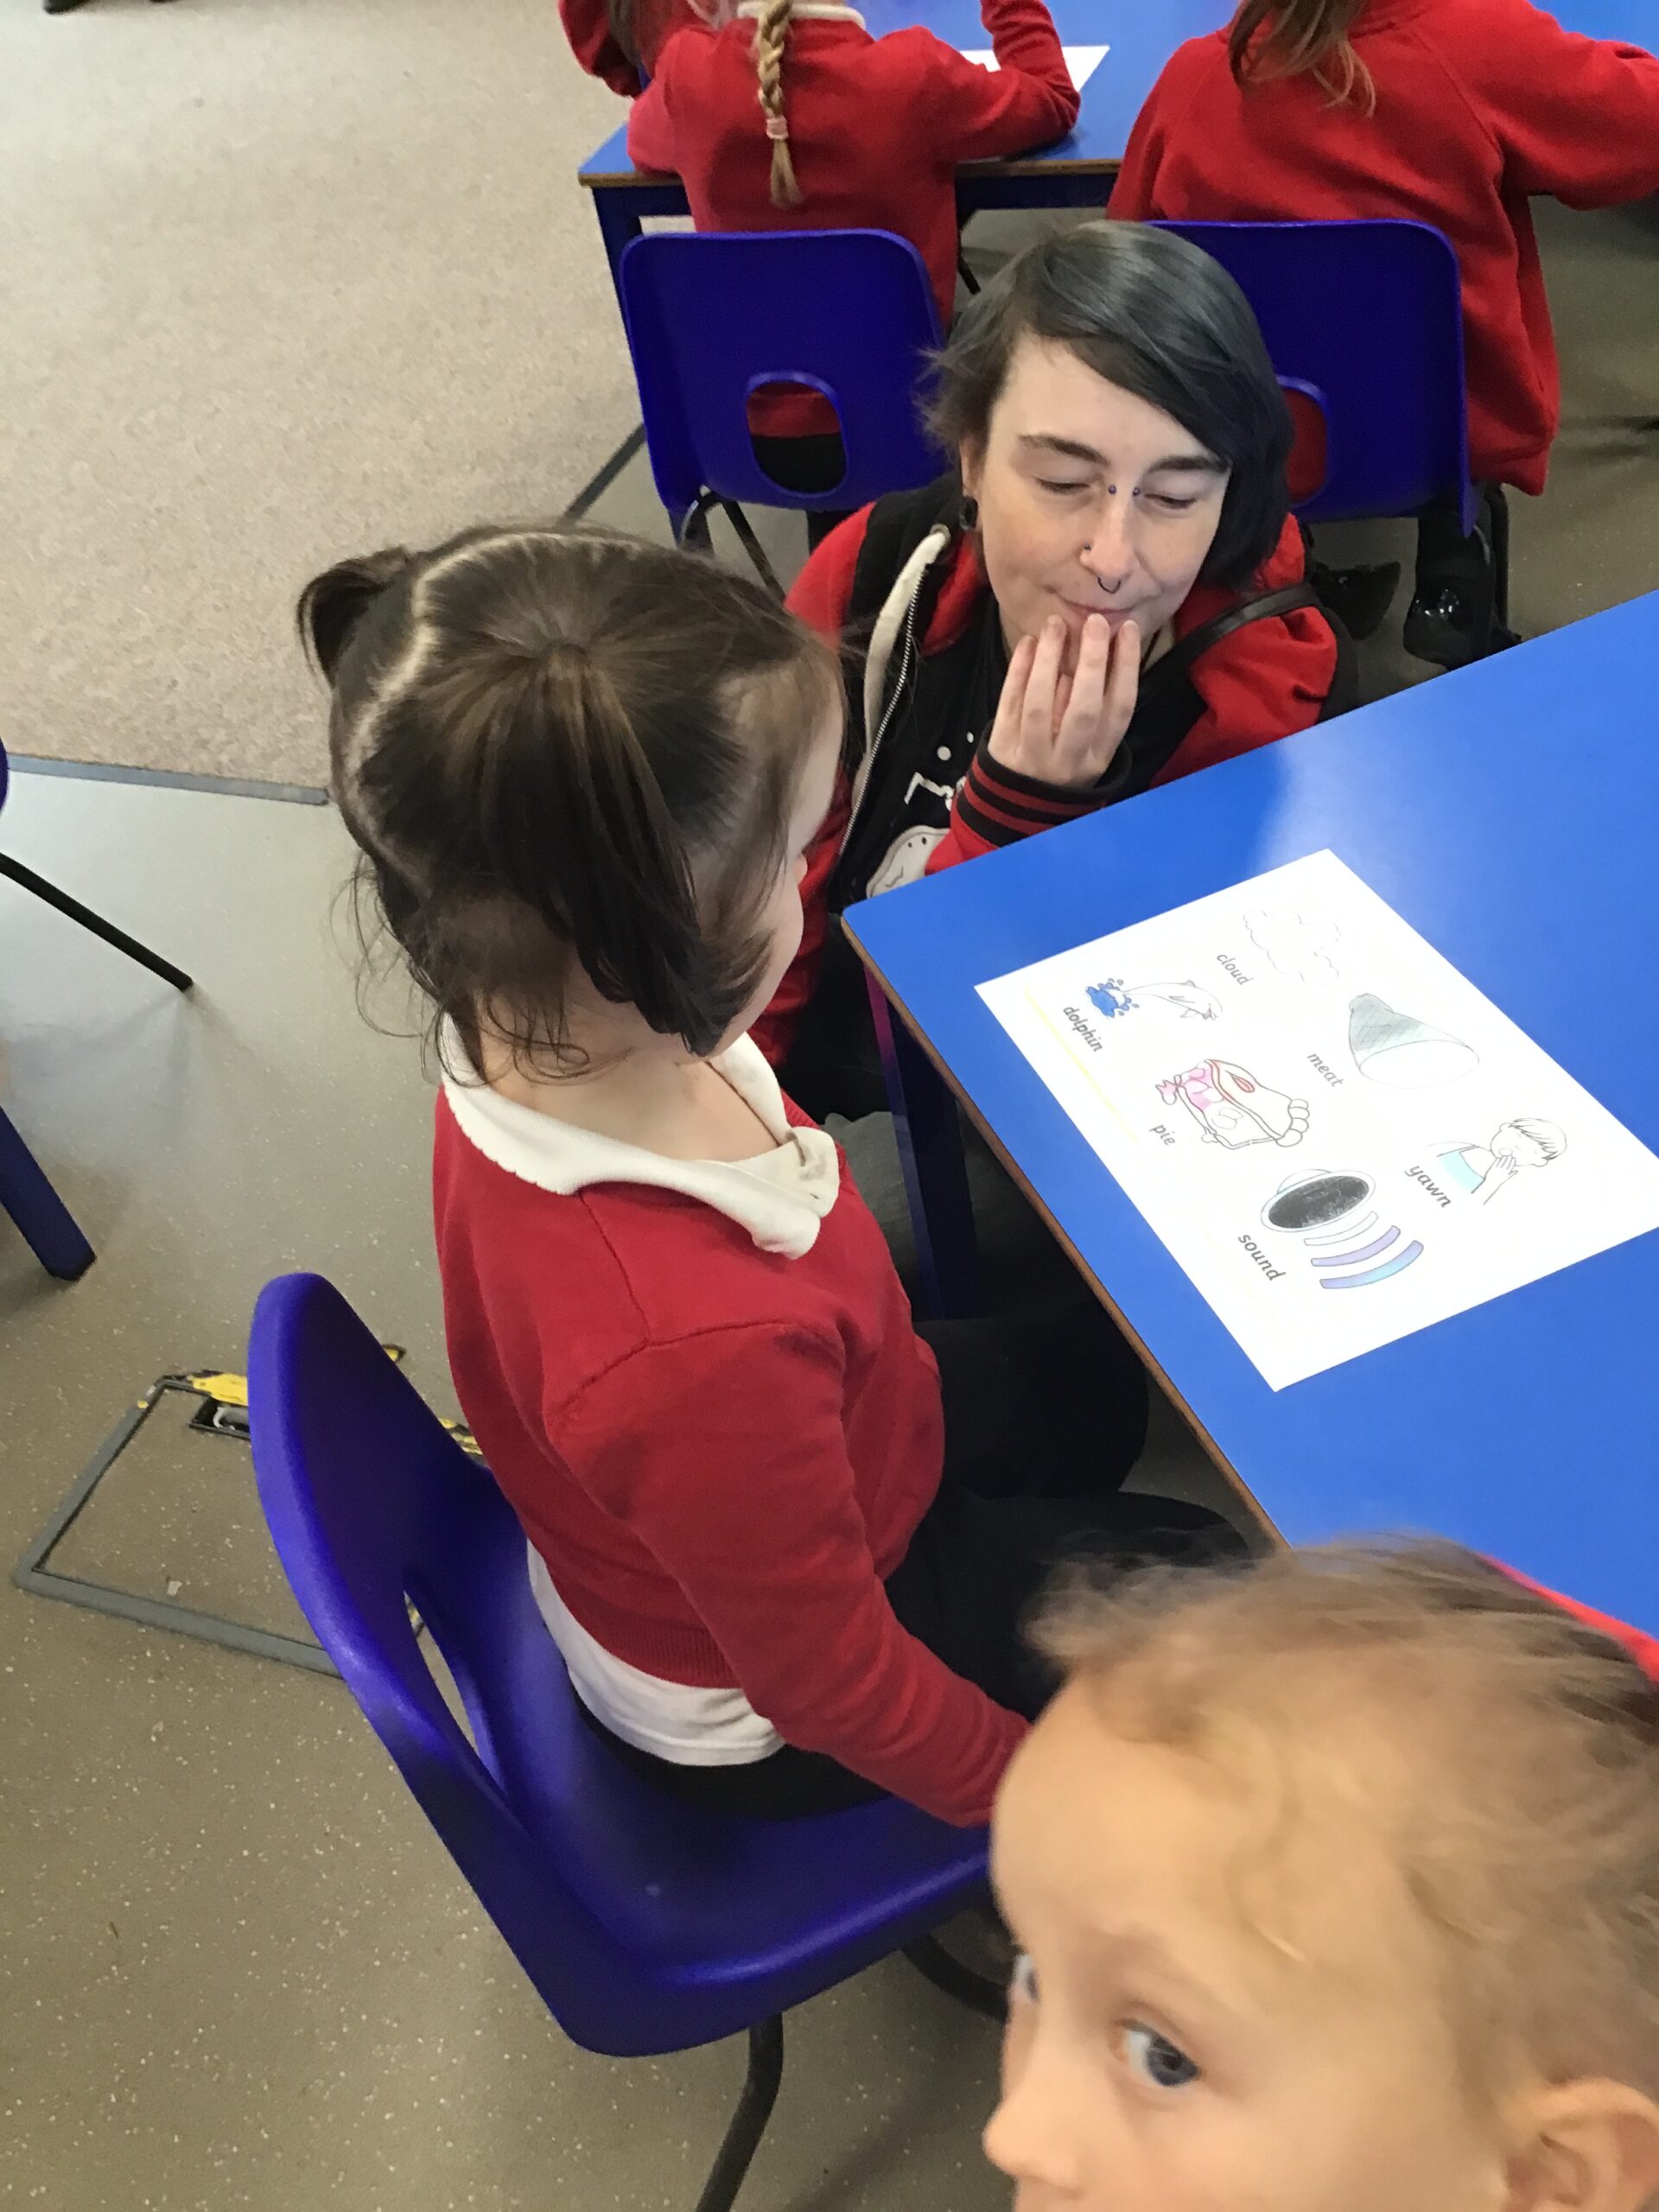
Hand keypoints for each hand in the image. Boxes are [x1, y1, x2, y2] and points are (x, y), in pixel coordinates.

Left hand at [987, 613, 1138, 789]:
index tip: (1126, 629)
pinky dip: (1018, 671)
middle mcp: (1069, 758)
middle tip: (1094, 622)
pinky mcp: (1002, 747)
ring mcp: (1033, 755)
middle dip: (1091, 663)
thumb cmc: (1063, 763)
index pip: (1119, 709)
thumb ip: (1099, 706)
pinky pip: (1010, 704)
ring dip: (1049, 661)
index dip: (1126, 667)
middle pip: (1084, 709)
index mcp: (1099, 756)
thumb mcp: (1091, 747)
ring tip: (1055, 624)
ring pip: (1040, 705)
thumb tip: (1104, 645)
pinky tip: (1029, 643)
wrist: (1018, 809)